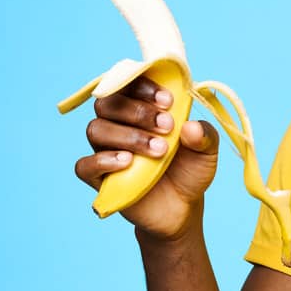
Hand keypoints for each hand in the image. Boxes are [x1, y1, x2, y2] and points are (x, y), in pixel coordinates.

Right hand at [74, 75, 219, 240]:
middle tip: (167, 127)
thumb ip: (204, 135)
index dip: (142, 86)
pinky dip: (103, 160)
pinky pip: (84, 165)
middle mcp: (117, 125)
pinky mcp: (98, 178)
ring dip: (129, 136)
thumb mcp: (206, 151)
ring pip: (97, 130)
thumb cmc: (189, 170)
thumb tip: (190, 126)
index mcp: (140, 109)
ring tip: (159, 150)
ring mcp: (105, 150)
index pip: (127, 84)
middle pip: (107, 103)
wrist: (183, 207)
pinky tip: (127, 163)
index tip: (168, 100)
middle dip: (138, 112)